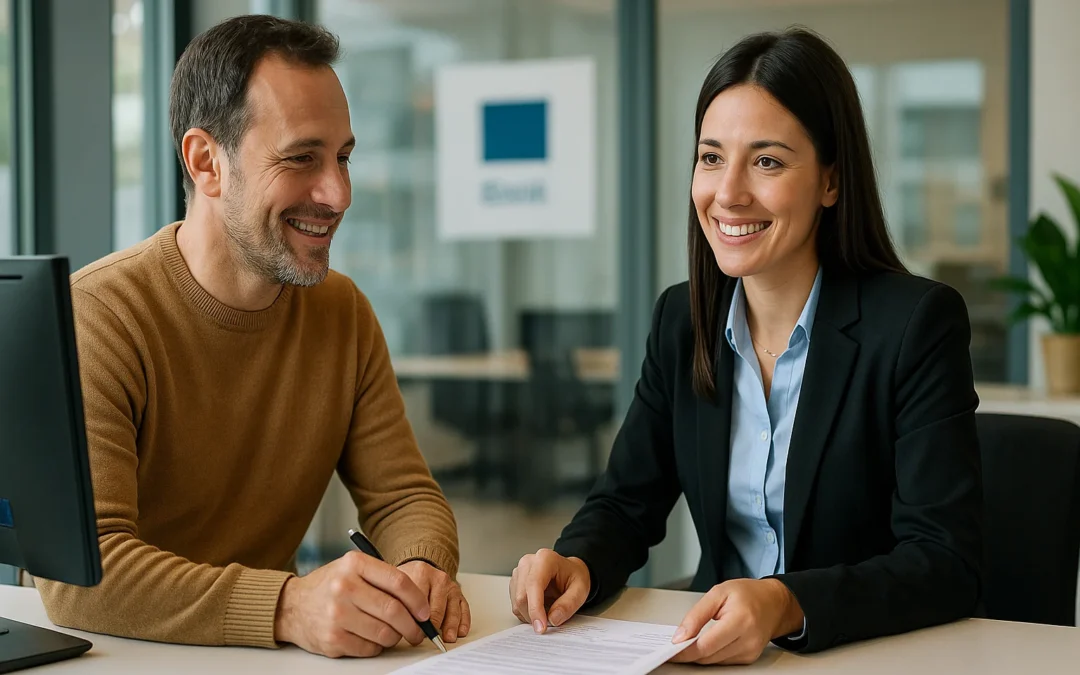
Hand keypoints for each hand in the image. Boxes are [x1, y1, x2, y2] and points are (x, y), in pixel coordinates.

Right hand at [274, 551, 429, 657]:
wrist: (292, 606)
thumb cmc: (330, 586)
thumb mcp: (353, 569)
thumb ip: (382, 579)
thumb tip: (418, 604)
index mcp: (354, 564)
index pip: (398, 582)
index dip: (418, 600)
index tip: (424, 612)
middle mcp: (344, 587)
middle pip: (394, 611)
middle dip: (413, 626)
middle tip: (418, 632)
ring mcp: (337, 614)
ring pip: (384, 633)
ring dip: (395, 638)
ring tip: (394, 634)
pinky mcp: (332, 638)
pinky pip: (369, 648)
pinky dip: (377, 647)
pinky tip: (372, 639)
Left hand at [397, 560, 470, 642]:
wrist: (419, 571)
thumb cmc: (408, 582)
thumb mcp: (399, 585)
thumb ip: (400, 602)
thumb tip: (402, 625)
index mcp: (422, 574)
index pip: (419, 600)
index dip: (415, 619)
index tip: (413, 632)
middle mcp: (439, 579)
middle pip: (438, 607)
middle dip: (433, 626)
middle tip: (427, 638)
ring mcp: (451, 586)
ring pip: (453, 609)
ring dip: (451, 626)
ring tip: (448, 637)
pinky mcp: (459, 594)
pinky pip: (464, 609)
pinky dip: (463, 622)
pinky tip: (460, 631)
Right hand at [509, 549, 591, 633]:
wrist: (569, 572)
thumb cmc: (574, 576)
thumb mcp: (581, 590)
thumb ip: (568, 604)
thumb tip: (553, 619)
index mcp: (545, 559)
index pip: (533, 585)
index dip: (535, 608)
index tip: (541, 627)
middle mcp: (528, 563)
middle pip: (522, 596)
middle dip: (534, 616)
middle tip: (549, 623)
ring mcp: (519, 572)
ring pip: (517, 602)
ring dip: (530, 615)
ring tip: (548, 610)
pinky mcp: (515, 583)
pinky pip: (515, 604)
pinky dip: (526, 613)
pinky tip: (539, 608)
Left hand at [669, 578, 803, 665]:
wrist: (774, 602)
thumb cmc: (747, 594)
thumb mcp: (718, 593)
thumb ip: (697, 614)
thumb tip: (680, 635)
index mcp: (741, 620)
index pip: (707, 645)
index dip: (685, 651)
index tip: (670, 650)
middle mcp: (748, 639)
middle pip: (709, 656)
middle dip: (688, 653)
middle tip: (673, 646)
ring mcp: (750, 652)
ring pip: (714, 662)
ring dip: (698, 655)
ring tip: (687, 643)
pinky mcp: (749, 658)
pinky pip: (723, 661)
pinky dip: (710, 655)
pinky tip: (704, 645)